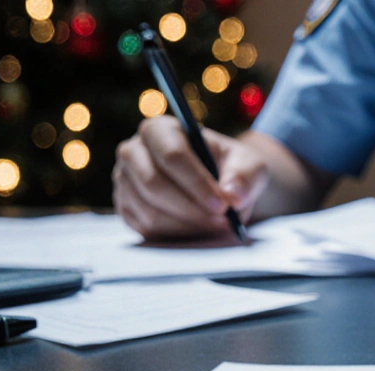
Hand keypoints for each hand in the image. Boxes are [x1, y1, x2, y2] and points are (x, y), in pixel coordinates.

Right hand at [112, 116, 270, 239]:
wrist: (218, 185)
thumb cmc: (231, 168)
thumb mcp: (249, 165)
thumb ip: (245, 177)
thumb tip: (232, 196)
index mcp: (161, 130)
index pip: (172, 155)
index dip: (197, 183)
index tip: (223, 205)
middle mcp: (134, 152)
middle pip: (154, 184)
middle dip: (192, 209)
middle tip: (223, 222)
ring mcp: (125, 181)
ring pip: (150, 211)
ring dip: (187, 225)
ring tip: (216, 227)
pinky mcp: (126, 208)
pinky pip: (146, 229)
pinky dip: (176, 235)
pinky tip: (198, 231)